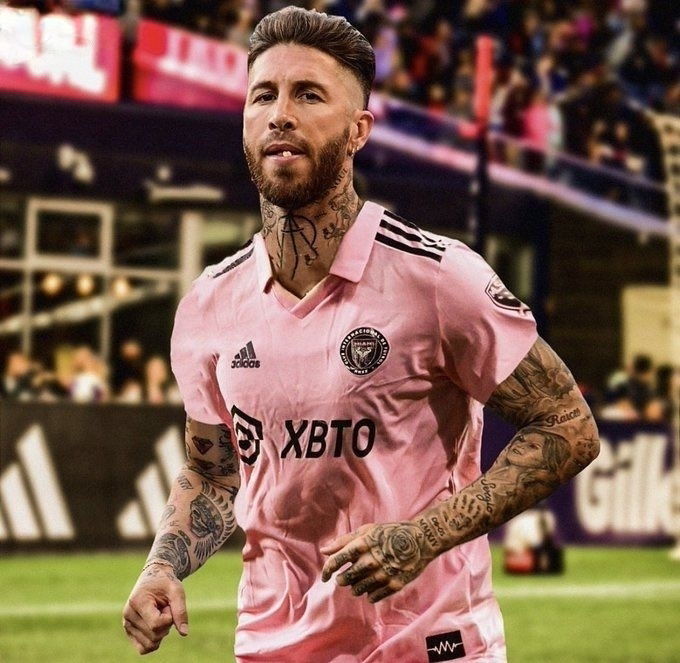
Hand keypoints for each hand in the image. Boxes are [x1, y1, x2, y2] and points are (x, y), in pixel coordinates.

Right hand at [122, 563, 188, 654]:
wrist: (154, 577)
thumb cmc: (166, 582)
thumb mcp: (176, 591)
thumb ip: (180, 611)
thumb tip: (184, 633)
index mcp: (138, 601)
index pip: (156, 624)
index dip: (169, 618)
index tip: (169, 605)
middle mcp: (128, 614)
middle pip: (154, 636)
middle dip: (166, 624)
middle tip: (165, 608)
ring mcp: (127, 624)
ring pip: (150, 644)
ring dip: (161, 632)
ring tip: (159, 614)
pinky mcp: (129, 631)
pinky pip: (143, 648)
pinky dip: (154, 641)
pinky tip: (157, 626)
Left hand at [320, 521, 435, 602]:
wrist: (420, 540)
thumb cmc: (389, 533)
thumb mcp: (367, 531)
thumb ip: (344, 541)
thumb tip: (324, 550)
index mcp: (361, 545)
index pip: (335, 562)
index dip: (326, 571)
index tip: (325, 577)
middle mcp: (370, 561)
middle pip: (345, 579)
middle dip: (342, 579)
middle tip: (345, 577)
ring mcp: (382, 575)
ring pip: (358, 590)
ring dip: (355, 587)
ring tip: (360, 580)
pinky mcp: (394, 585)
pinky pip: (373, 597)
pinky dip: (370, 594)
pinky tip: (372, 586)